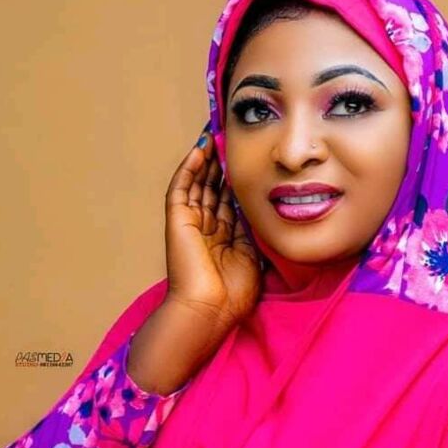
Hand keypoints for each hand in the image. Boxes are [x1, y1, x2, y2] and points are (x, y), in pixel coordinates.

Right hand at [164, 126, 261, 332]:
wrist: (208, 310)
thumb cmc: (232, 295)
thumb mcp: (255, 259)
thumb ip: (258, 235)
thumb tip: (269, 214)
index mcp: (225, 239)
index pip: (230, 202)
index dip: (238, 182)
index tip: (250, 161)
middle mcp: (206, 229)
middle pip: (213, 189)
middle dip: (222, 166)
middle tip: (232, 140)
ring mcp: (190, 224)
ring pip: (197, 184)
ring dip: (206, 160)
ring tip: (216, 136)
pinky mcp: (177, 221)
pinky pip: (181, 188)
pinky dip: (189, 168)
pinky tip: (201, 150)